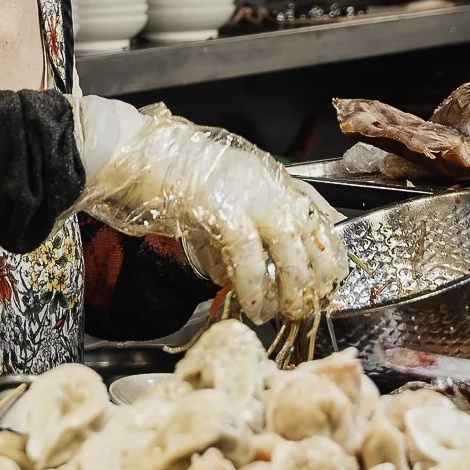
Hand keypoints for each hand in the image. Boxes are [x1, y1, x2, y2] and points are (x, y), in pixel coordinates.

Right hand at [78, 108, 344, 324]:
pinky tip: (253, 306)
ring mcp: (245, 192)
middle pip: (309, 232)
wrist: (134, 156)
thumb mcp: (214, 201)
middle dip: (315, 276)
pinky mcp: (222, 208)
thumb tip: (240, 278)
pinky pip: (249, 256)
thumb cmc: (168, 179)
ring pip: (288, 246)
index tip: (335, 276)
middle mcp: (264, 181)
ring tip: (279, 314)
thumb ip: (233, 235)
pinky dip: (255, 286)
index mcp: (266, 176)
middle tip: (306, 306)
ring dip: (289, 288)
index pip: (317, 210)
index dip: (331, 246)